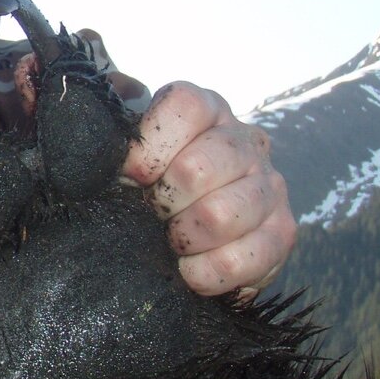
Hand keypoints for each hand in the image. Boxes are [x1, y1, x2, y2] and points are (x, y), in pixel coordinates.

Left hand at [121, 82, 295, 296]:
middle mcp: (246, 143)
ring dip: (183, 238)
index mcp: (208, 112)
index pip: (187, 105)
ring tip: (172, 242)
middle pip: (199, 167)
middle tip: (152, 213)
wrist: (193, 238)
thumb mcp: (129, 151)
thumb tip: (96, 112)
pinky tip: (189, 270)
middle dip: (163, 201)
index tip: (130, 173)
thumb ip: (112, 130)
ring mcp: (270, 187)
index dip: (150, 144)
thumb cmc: (154, 186)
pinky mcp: (282, 233)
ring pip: (221, 215)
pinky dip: (204, 273)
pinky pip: (241, 260)